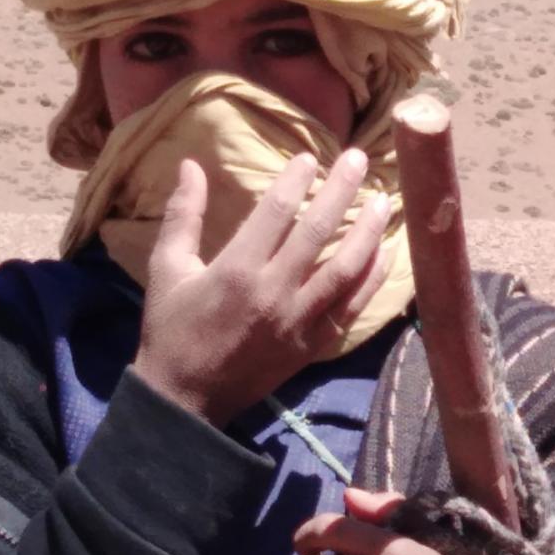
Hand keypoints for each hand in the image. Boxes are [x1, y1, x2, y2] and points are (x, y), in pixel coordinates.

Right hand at [132, 150, 389, 426]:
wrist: (186, 398)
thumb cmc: (171, 328)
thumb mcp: (166, 268)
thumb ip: (182, 215)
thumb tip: (190, 165)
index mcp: (236, 269)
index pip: (276, 211)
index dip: (297, 180)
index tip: (311, 157)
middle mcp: (274, 291)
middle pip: (318, 232)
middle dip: (342, 191)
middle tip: (360, 160)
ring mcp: (299, 319)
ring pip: (345, 268)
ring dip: (369, 232)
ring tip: (385, 200)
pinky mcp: (313, 344)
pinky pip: (352, 306)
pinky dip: (373, 279)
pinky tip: (387, 253)